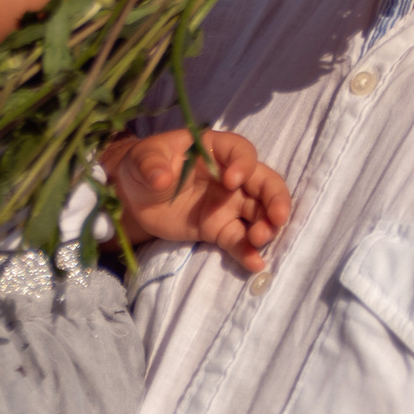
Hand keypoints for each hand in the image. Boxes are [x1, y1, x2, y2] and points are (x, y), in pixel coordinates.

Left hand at [104, 130, 290, 268]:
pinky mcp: (219, 229)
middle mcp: (230, 176)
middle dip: (275, 199)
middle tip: (277, 217)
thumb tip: (161, 178)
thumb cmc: (144, 166)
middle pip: (264, 183)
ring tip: (260, 239)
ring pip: (259, 213)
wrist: (135, 198)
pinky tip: (255, 263)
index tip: (232, 181)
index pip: (241, 151)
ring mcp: (228, 204)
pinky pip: (239, 240)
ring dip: (266, 226)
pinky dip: (248, 251)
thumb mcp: (141, 158)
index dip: (243, 164)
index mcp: (215, 150)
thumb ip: (151, 164)